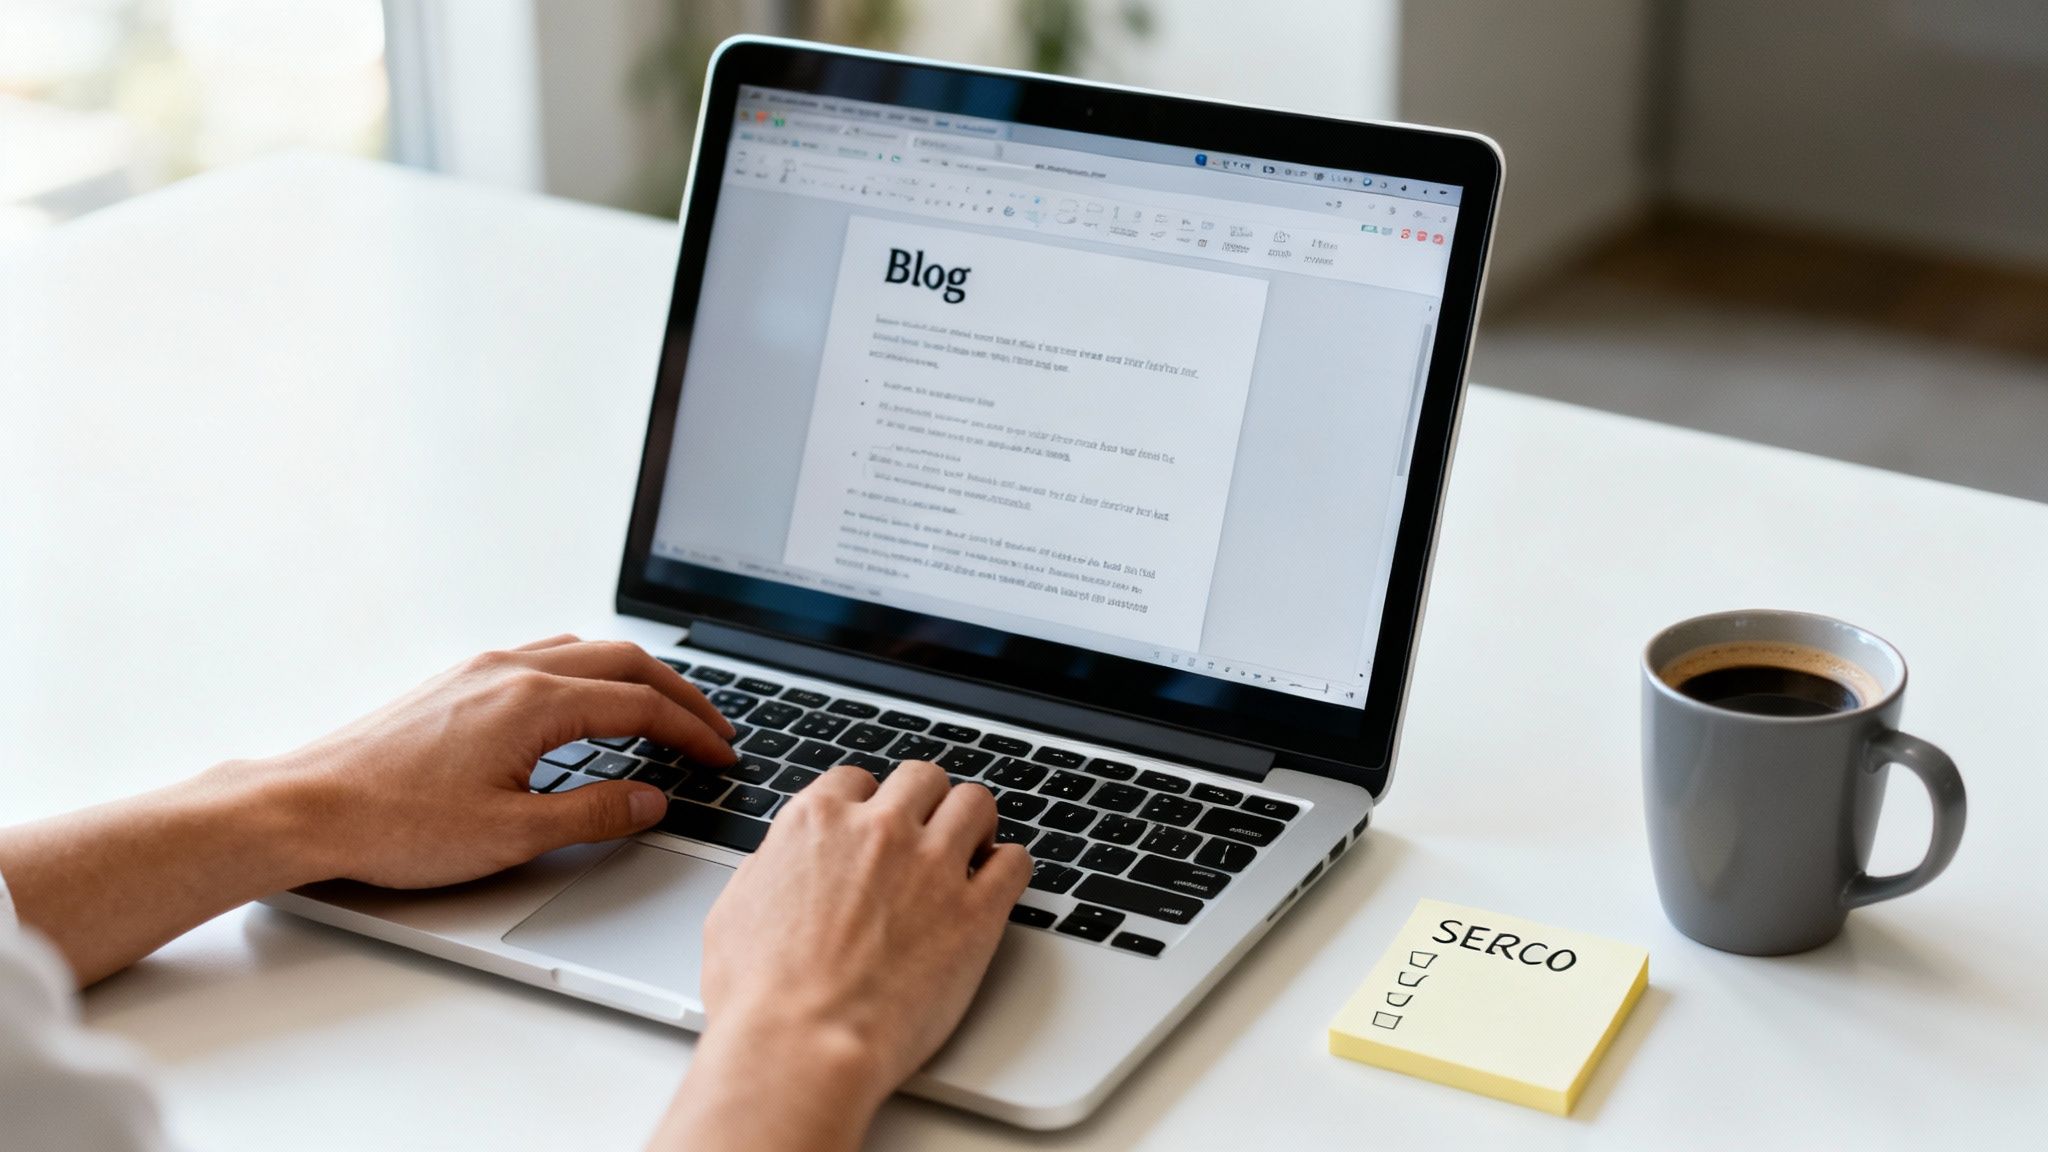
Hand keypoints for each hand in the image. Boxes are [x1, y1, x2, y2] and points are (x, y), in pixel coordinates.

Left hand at [249, 634, 735, 887]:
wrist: (303, 807)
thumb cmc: (394, 825)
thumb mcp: (511, 835)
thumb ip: (594, 813)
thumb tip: (651, 799)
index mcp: (534, 702)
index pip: (641, 706)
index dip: (693, 732)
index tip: (722, 757)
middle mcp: (511, 669)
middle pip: (624, 662)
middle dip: (679, 695)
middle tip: (714, 729)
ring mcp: (480, 668)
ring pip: (584, 650)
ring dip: (635, 677)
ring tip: (664, 711)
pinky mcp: (456, 681)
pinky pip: (545, 655)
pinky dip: (590, 673)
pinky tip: (588, 703)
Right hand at [652, 761, 1031, 1151]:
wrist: (801, 1045)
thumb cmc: (759, 996)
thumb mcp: (735, 912)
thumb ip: (769, 871)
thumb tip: (779, 864)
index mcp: (817, 822)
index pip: (856, 781)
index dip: (868, 803)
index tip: (875, 823)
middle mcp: (880, 830)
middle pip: (922, 779)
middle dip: (925, 801)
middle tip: (929, 829)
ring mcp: (933, 866)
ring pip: (974, 803)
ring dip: (974, 822)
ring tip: (974, 845)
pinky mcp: (977, 912)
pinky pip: (1015, 862)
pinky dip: (1009, 867)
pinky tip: (998, 883)